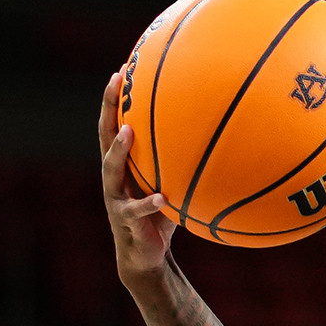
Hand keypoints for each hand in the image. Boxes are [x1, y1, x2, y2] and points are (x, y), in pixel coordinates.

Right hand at [98, 70, 175, 279]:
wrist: (145, 255)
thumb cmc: (161, 215)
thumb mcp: (172, 185)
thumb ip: (183, 165)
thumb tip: (219, 142)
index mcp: (123, 165)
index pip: (115, 125)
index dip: (114, 100)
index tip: (121, 70)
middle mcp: (113, 176)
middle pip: (105, 136)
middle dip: (108, 108)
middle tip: (115, 83)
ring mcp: (115, 198)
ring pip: (110, 170)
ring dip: (118, 150)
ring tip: (128, 132)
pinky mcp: (125, 221)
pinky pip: (136, 210)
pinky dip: (148, 203)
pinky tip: (161, 197)